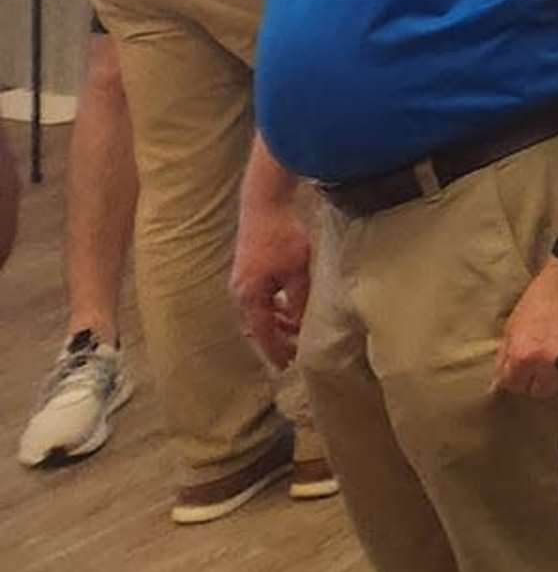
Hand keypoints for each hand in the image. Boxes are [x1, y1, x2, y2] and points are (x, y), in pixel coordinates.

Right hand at [233, 197, 313, 370]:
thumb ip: (299, 299)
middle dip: (278, 338)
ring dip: (277, 321)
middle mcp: (241, 293)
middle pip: (260, 325)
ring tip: (295, 329)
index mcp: (250, 297)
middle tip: (296, 350)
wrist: (264, 205)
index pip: (265, 333)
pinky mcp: (247, 271)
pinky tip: (288, 305)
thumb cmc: (282, 237)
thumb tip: (301, 323)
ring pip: (260, 311)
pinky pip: (260, 298)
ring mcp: (242, 282)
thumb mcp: (297, 271)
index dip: (276, 350)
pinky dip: (273, 306)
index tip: (286, 366)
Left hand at [493, 259, 557, 397]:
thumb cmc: (548, 291)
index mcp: (522, 354)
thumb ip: (505, 354)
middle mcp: (546, 361)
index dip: (515, 375)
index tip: (520, 368)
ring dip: (557, 374)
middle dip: (537, 376)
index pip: (510, 385)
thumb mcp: (514, 322)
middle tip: (542, 357)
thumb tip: (499, 379)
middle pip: (536, 389)